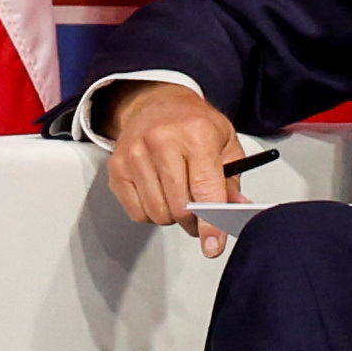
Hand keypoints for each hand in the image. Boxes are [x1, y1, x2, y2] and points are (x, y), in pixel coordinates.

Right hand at [103, 82, 255, 258]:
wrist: (156, 104)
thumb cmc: (192, 124)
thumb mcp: (225, 143)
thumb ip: (232, 180)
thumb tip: (234, 211)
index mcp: (196, 134)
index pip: (204, 190)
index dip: (211, 225)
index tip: (213, 246)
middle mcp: (162, 141)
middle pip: (179, 208)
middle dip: (193, 221)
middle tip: (199, 213)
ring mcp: (135, 154)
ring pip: (157, 214)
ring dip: (171, 216)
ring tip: (177, 196)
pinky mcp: (117, 168)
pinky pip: (137, 212)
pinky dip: (151, 212)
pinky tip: (158, 193)